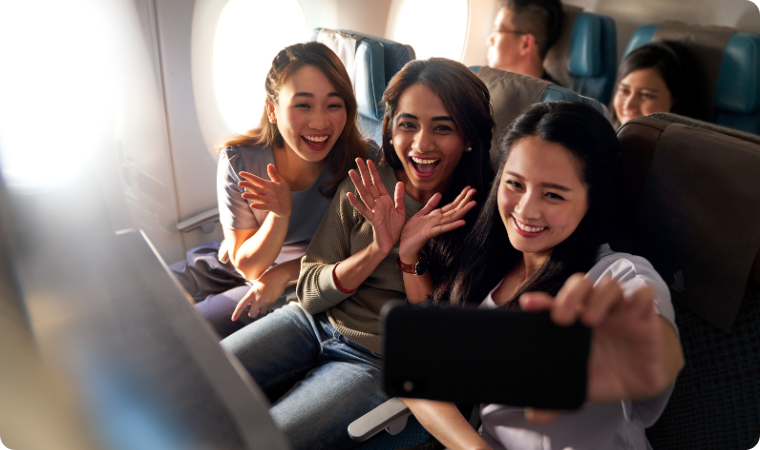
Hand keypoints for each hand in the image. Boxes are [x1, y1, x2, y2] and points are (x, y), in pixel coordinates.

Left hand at [231, 268, 289, 320]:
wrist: (279, 275)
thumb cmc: (266, 278)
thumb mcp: (256, 286)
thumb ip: (252, 296)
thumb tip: (252, 306)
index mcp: (251, 293)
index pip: (241, 305)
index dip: (236, 313)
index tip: (233, 319)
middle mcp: (257, 299)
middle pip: (252, 314)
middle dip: (253, 313)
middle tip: (255, 310)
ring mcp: (265, 302)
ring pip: (261, 312)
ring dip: (262, 308)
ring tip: (265, 299)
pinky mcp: (273, 302)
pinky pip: (268, 309)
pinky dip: (268, 306)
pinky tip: (270, 298)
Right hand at [239, 164, 291, 217]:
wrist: (287, 205)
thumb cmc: (282, 193)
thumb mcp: (280, 181)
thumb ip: (274, 174)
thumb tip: (269, 164)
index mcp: (266, 185)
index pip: (256, 180)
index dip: (249, 176)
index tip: (241, 173)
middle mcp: (265, 192)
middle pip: (255, 188)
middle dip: (247, 185)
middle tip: (239, 183)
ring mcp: (268, 200)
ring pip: (258, 198)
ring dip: (251, 196)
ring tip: (243, 195)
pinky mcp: (273, 207)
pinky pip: (265, 206)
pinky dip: (259, 206)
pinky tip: (252, 205)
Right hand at [347, 159, 406, 254]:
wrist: (392, 244)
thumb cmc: (396, 228)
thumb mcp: (401, 210)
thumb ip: (399, 197)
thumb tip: (400, 182)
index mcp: (385, 200)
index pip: (377, 182)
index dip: (373, 172)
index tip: (368, 160)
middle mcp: (377, 203)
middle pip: (369, 185)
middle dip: (364, 172)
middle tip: (357, 159)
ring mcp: (374, 211)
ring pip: (364, 194)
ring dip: (358, 183)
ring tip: (351, 172)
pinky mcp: (372, 220)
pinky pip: (364, 210)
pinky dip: (356, 203)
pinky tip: (350, 195)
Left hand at [398, 186, 476, 261]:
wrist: (404, 247)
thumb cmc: (411, 232)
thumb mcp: (421, 214)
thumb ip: (430, 205)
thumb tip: (439, 194)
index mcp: (435, 216)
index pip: (451, 205)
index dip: (460, 197)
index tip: (469, 188)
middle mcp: (438, 221)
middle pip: (454, 209)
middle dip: (464, 200)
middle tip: (474, 190)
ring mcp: (435, 227)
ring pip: (451, 217)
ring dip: (463, 210)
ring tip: (473, 203)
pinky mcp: (430, 233)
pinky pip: (442, 228)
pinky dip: (452, 225)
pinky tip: (462, 222)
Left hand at [519, 275, 675, 422]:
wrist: (638, 380)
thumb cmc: (602, 373)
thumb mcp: (579, 384)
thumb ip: (556, 395)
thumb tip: (533, 415)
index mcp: (573, 321)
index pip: (554, 303)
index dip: (540, 301)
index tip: (528, 305)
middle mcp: (593, 309)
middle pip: (580, 285)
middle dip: (569, 295)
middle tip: (562, 318)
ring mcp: (619, 310)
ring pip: (609, 286)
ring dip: (599, 297)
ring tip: (591, 319)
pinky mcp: (644, 315)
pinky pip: (644, 294)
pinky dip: (639, 296)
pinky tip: (632, 309)